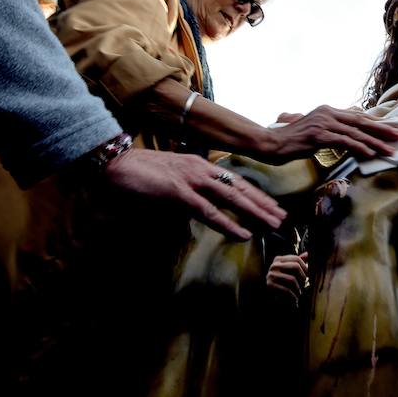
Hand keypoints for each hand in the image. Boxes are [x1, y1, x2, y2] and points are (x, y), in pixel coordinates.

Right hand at [103, 148, 285, 239]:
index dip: (254, 193)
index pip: (234, 180)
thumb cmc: (138, 172)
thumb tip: (196, 205)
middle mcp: (200, 169)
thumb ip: (186, 189)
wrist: (114, 163)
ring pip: (232, 198)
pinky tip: (244, 233)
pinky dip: (228, 224)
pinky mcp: (179, 193)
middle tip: (283, 217)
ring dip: (255, 212)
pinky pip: (209, 211)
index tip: (271, 205)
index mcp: (199, 165)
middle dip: (263, 203)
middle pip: (240, 188)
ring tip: (273, 224)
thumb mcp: (169, 178)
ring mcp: (191, 180)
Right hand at [266, 105, 397, 161]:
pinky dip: (359, 148)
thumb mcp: (314, 131)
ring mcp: (323, 123)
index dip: (376, 123)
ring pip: (356, 133)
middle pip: (361, 122)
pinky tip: (370, 154)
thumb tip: (347, 138)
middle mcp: (327, 113)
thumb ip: (330, 131)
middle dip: (382, 130)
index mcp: (328, 110)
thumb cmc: (292, 141)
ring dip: (375, 143)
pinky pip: (344, 142)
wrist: (272, 143)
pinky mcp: (319, 136)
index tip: (391, 129)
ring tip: (389, 151)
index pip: (357, 116)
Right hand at [266, 252, 308, 304]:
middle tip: (305, 284)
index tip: (308, 275)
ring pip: (292, 279)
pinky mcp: (269, 285)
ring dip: (298, 288)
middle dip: (303, 277)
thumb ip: (298, 262)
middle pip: (295, 267)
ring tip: (300, 292)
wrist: (272, 297)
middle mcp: (274, 265)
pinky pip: (286, 289)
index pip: (296, 259)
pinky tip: (295, 298)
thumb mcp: (291, 271)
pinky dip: (293, 295)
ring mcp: (271, 274)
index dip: (305, 267)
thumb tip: (308, 254)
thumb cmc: (284, 282)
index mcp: (279, 259)